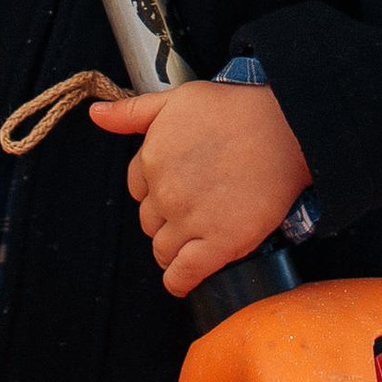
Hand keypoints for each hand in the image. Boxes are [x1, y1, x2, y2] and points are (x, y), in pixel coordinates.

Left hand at [89, 81, 311, 299]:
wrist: (285, 128)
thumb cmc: (235, 110)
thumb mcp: (177, 99)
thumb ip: (132, 111)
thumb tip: (96, 115)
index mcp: (151, 159)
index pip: (139, 189)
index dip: (158, 189)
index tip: (180, 185)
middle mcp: (165, 192)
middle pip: (150, 221)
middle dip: (167, 218)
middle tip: (197, 207)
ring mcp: (191, 220)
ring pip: (163, 249)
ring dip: (174, 248)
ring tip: (198, 238)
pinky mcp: (219, 243)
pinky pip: (184, 274)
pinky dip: (179, 282)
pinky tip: (183, 280)